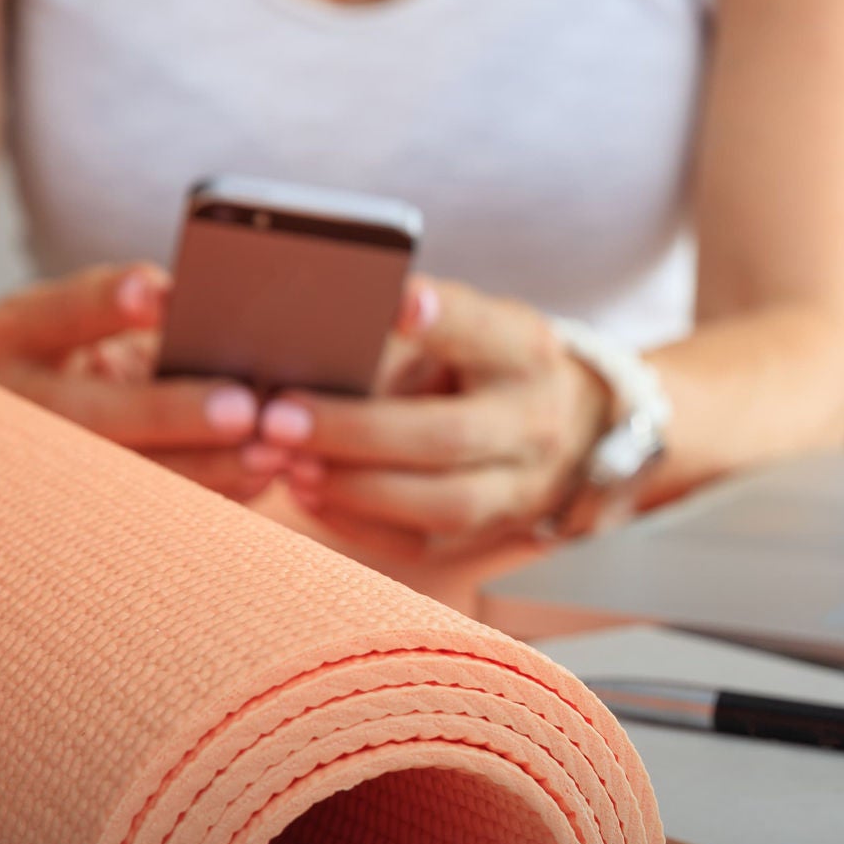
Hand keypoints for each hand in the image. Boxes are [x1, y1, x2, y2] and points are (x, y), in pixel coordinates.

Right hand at [0, 263, 270, 498]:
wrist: (39, 410)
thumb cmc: (89, 346)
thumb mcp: (96, 319)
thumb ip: (146, 315)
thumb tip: (220, 319)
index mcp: (18, 335)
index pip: (57, 313)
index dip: (104, 304)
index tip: (158, 294)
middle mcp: (20, 403)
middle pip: (91, 414)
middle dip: (168, 411)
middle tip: (242, 408)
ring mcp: (44, 464)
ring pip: (124, 475)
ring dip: (203, 467)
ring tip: (269, 454)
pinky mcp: (84, 506)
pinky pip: (152, 509)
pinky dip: (212, 492)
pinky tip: (260, 479)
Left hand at [259, 276, 610, 557]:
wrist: (563, 422)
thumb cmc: (485, 362)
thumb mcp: (467, 327)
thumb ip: (404, 335)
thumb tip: (307, 342)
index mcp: (523, 352)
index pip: (484, 330)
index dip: (442, 319)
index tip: (398, 300)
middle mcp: (534, 421)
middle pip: (449, 435)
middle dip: (357, 431)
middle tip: (279, 418)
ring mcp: (522, 486)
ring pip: (443, 504)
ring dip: (356, 488)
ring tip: (290, 465)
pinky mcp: (493, 532)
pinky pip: (423, 543)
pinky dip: (357, 522)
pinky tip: (309, 494)